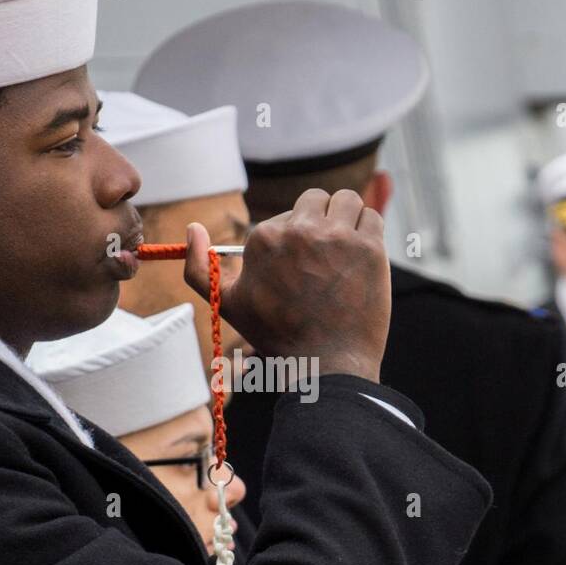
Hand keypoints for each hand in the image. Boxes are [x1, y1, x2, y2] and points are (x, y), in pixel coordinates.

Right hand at [182, 189, 389, 383]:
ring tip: (345, 249)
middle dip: (320, 221)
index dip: (295, 240)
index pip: (286, 216)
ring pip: (346, 200)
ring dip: (346, 218)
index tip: (302, 268)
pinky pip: (372, 217)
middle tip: (325, 256)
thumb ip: (198, 268)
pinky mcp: (370, 248)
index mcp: (265, 238)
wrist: (325, 365)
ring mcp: (338, 237)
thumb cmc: (276, 336)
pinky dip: (368, 231)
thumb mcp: (226, 305)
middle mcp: (300, 230)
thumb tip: (193, 228)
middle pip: (316, 200)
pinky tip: (361, 256)